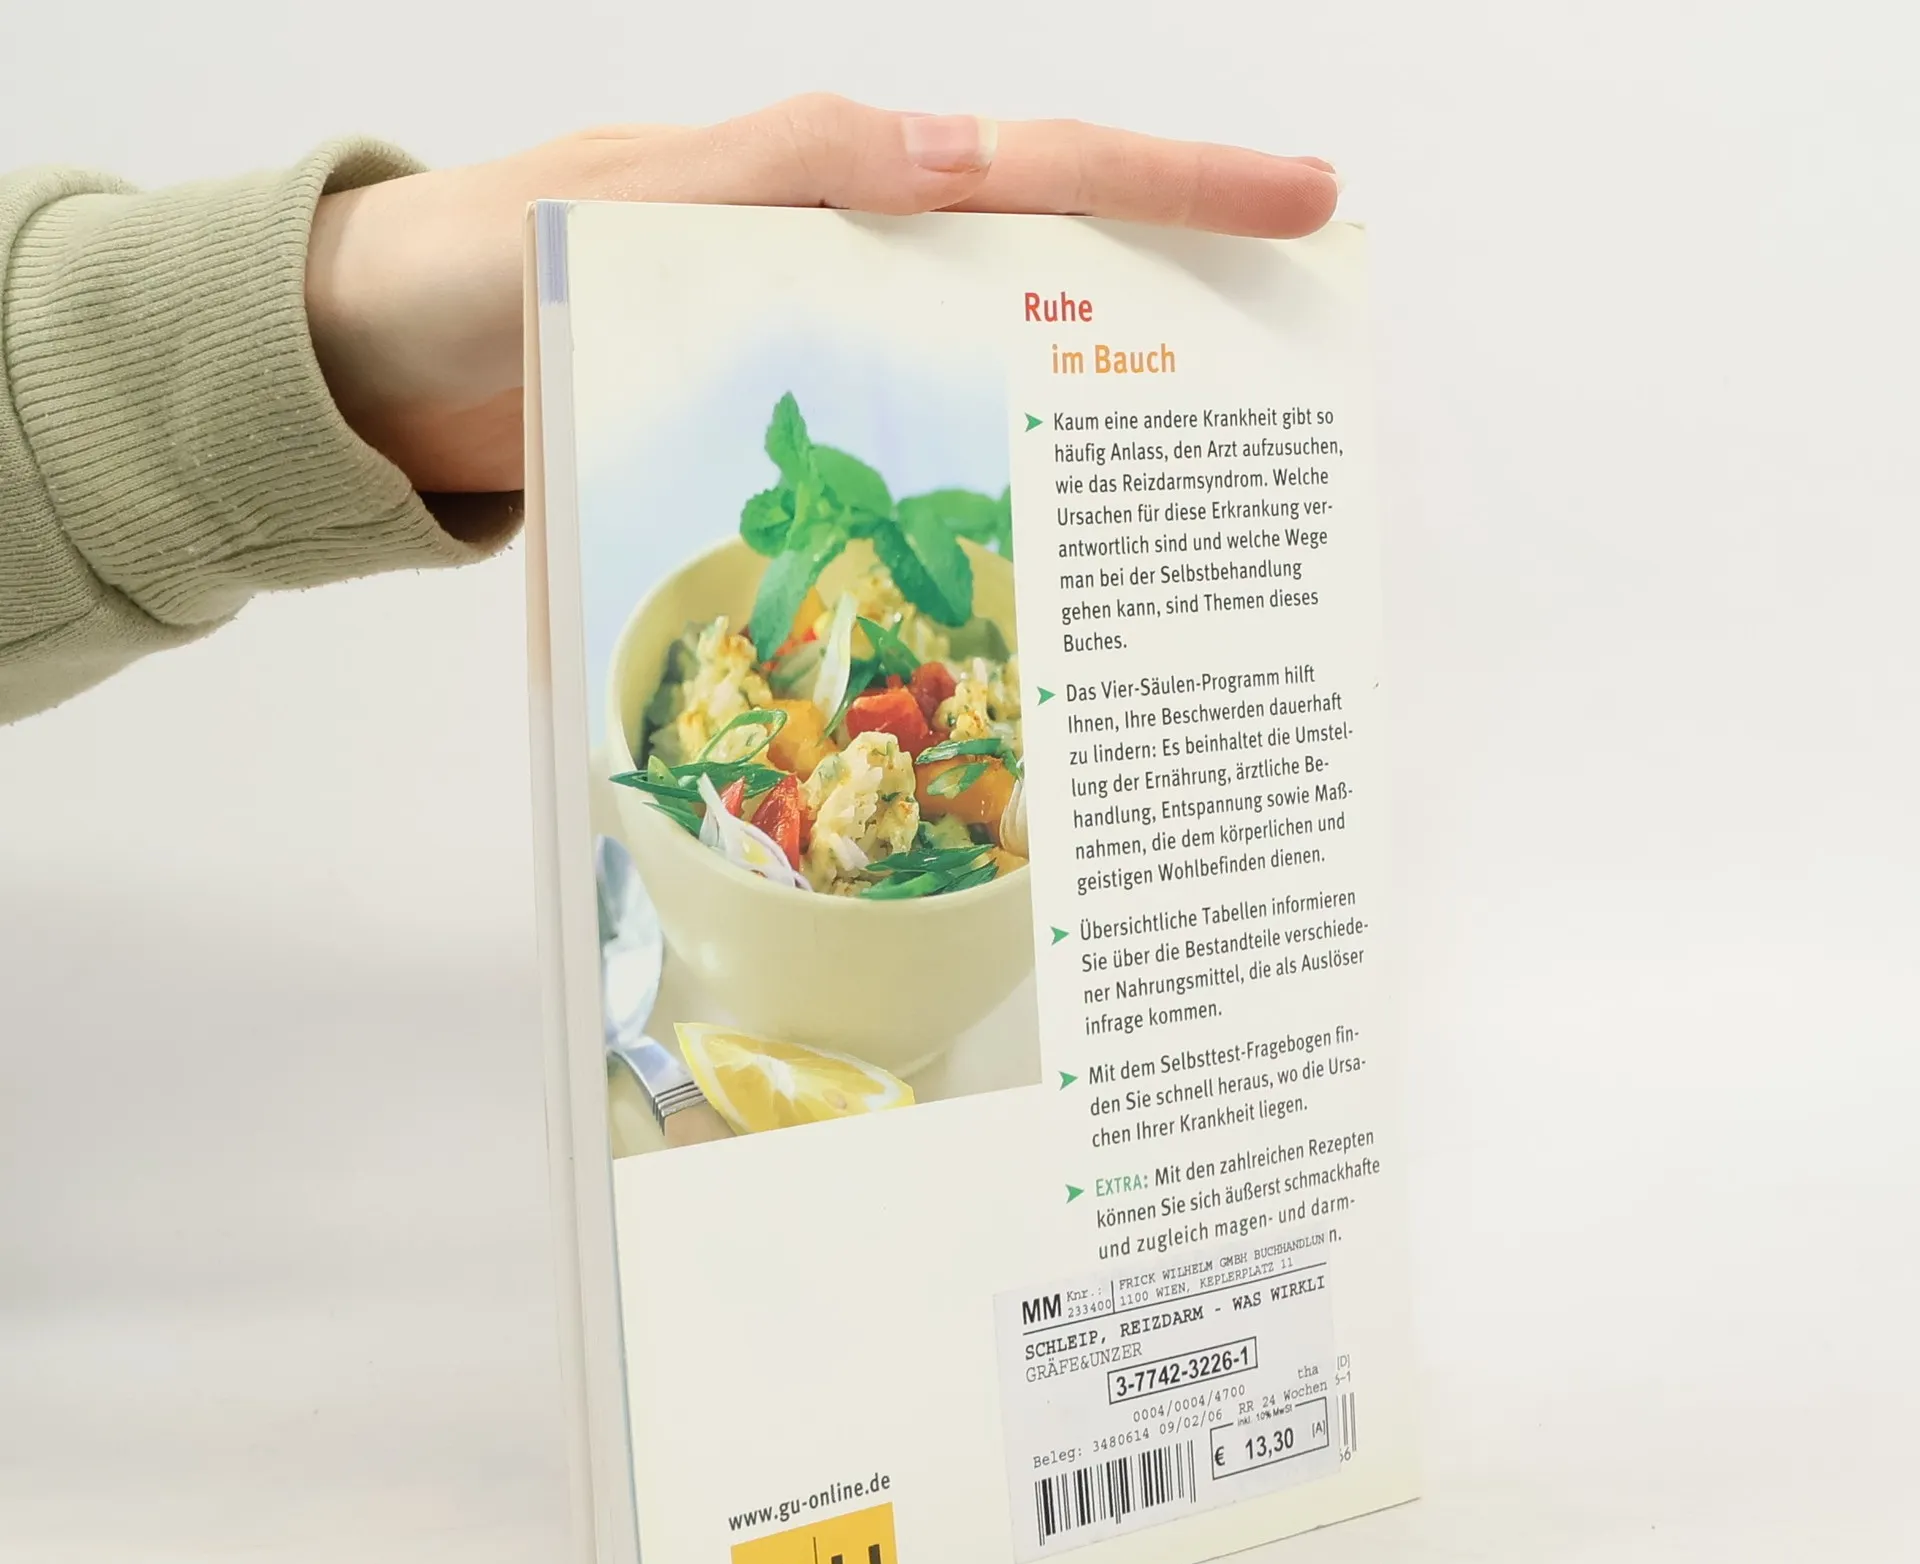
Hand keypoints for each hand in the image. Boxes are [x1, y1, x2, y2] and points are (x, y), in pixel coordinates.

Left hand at [304, 95, 1337, 495]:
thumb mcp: (610, 201)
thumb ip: (769, 173)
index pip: (1031, 167)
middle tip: (1290, 370)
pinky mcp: (772, 450)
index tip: (1303, 201)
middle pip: (1042, 275)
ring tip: (1193, 498)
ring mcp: (811, 363)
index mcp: (820, 185)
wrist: (365, 382)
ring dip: (1085, 426)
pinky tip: (1020, 564)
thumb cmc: (466, 272)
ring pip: (982, 379)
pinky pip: (897, 465)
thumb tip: (944, 150)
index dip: (1174, 186)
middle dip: (1174, 309)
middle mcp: (836, 267)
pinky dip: (968, 505)